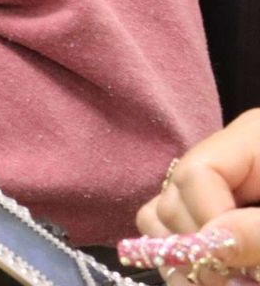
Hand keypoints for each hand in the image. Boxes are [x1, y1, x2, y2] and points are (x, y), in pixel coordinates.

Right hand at [134, 110, 259, 283]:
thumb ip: (258, 231)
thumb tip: (209, 243)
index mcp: (252, 140)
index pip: (198, 172)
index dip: (207, 219)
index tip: (232, 261)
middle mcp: (222, 159)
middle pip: (174, 196)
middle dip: (192, 245)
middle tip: (226, 283)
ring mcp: (211, 187)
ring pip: (162, 216)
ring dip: (180, 257)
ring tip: (220, 282)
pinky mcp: (206, 214)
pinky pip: (167, 230)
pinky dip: (179, 259)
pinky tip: (207, 277)